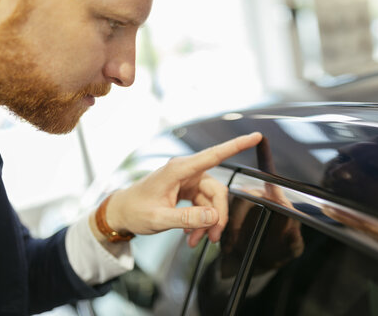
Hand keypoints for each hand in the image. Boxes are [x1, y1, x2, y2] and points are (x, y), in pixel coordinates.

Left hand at [104, 132, 262, 246]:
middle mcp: (185, 172)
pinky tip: (191, 233)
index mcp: (179, 169)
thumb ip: (187, 218)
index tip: (256, 136)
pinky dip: (200, 221)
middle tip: (213, 238)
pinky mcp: (186, 190)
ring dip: (207, 223)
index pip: (214, 155)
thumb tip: (213, 218)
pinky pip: (203, 205)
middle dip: (217, 216)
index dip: (237, 145)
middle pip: (217, 191)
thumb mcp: (159, 218)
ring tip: (196, 240)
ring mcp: (187, 181)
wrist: (121, 212)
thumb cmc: (135, 210)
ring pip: (211, 202)